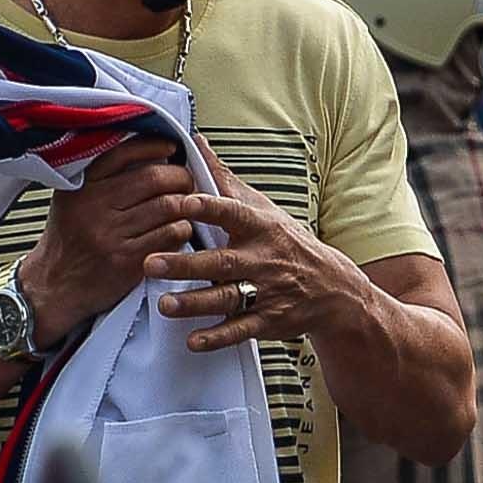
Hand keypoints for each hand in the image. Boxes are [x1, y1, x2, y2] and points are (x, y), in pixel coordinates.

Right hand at [18, 153, 208, 327]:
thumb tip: (148, 155)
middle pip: (154, 178)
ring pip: (168, 206)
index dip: (154, 146)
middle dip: (180, 177)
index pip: (124, 153)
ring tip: (186, 206)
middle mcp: (95, 206)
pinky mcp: (126, 259)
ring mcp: (111, 233)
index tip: (171, 148)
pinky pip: (170, 235)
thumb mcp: (72, 199)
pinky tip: (178, 230)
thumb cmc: (69, 242)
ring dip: (186, 204)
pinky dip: (182, 229)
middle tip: (186, 181)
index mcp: (83, 186)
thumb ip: (102, 178)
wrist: (53, 286)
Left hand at [148, 148, 371, 353]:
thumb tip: (196, 142)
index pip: (232, 213)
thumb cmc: (287, 242)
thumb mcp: (263, 208)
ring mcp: (266, 293)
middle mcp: (263, 259)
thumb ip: (225, 179)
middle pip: (221, 262)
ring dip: (195, 303)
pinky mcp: (268, 321)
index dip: (209, 208)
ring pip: (227, 298)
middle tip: (151, 263)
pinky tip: (193, 340)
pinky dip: (218, 337)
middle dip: (186, 265)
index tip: (182, 202)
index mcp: (261, 227)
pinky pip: (240, 331)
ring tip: (164, 305)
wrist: (332, 289)